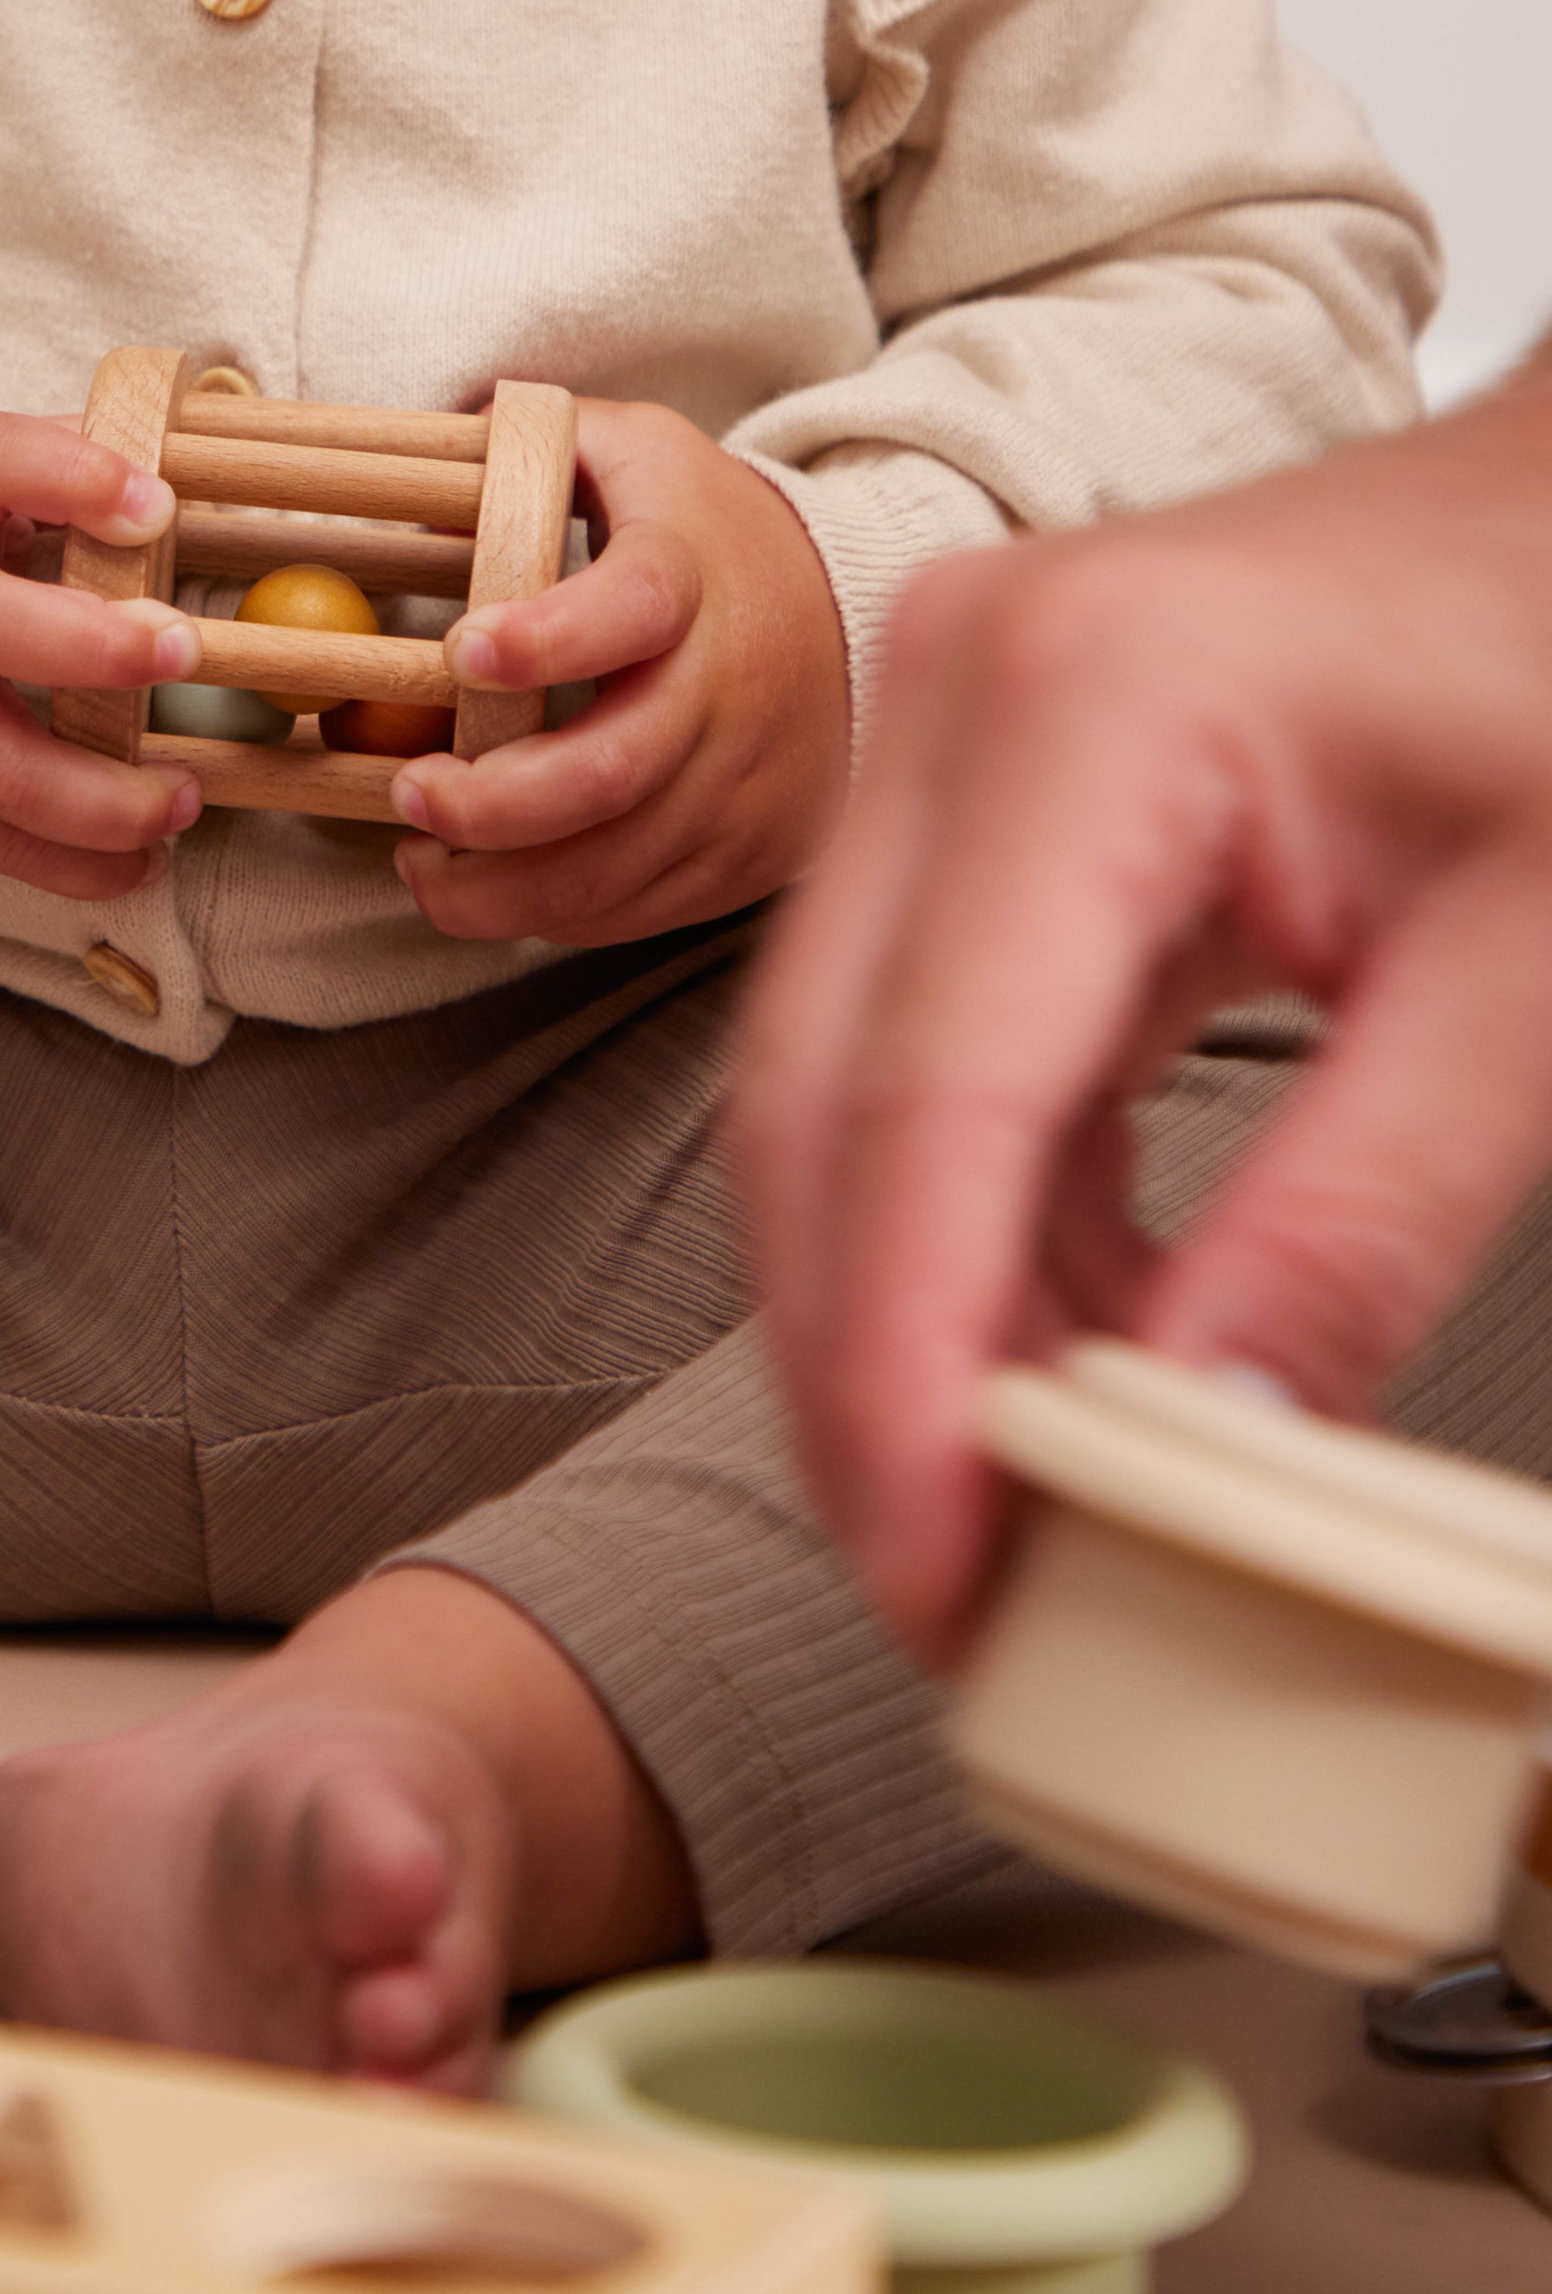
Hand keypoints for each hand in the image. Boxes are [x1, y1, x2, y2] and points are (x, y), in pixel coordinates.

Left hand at [390, 399, 849, 950]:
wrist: (847, 610)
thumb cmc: (702, 530)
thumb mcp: (638, 451)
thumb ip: (537, 447)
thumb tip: (433, 461)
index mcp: (689, 575)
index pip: (628, 609)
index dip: (547, 637)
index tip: (462, 650)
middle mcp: (727, 687)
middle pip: (609, 772)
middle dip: (491, 804)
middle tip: (410, 792)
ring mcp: (743, 781)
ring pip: (613, 867)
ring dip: (497, 886)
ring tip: (422, 862)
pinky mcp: (750, 852)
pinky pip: (641, 910)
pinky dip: (555, 913)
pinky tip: (492, 886)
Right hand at [732, 361, 1551, 1661]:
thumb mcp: (1540, 970)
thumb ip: (1364, 1216)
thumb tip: (1207, 1456)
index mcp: (1082, 701)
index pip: (929, 1090)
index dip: (906, 1359)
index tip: (939, 1572)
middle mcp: (948, 695)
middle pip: (816, 1092)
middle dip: (857, 1365)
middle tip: (946, 1598)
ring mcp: (937, 730)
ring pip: (832, 1080)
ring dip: (906, 1304)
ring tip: (1015, 1511)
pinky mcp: (967, 789)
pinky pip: (913, 1038)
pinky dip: (973, 1215)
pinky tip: (1073, 1346)